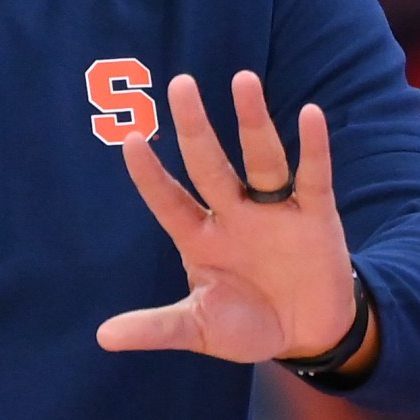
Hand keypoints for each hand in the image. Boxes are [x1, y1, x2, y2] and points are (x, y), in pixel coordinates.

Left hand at [98, 71, 364, 364]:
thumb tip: (103, 338)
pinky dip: (313, 147)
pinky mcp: (316, 215)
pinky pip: (314, 176)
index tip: (130, 141)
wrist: (308, 334)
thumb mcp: (200, 329)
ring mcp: (275, 211)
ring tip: (243, 80)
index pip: (169, 200)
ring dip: (253, 122)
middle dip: (196, 128)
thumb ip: (157, 328)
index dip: (151, 175)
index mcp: (200, 239)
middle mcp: (234, 214)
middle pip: (210, 164)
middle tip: (181, 84)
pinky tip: (310, 115)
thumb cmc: (247, 326)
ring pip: (261, 159)